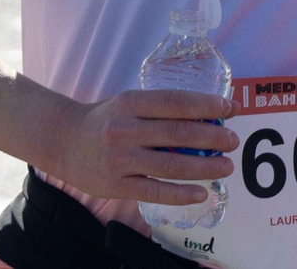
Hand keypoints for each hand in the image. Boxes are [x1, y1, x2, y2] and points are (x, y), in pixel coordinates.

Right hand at [53, 89, 238, 206]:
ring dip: (203, 167)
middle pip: (176, 133)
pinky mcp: (116, 185)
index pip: (175, 102)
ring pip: (169, 165)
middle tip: (233, 140)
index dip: (205, 105)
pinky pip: (154, 191)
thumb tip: (208, 112)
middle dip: (211, 138)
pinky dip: (180, 194)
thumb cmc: (106, 120)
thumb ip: (162, 108)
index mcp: (130, 103)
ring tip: (226, 166)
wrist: (63, 142)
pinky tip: (201, 193)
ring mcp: (120, 159)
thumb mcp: (128, 103)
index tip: (230, 109)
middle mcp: (124, 130)